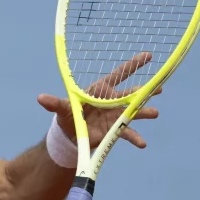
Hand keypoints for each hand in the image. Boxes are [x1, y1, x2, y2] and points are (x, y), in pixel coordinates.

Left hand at [37, 52, 160, 148]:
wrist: (72, 135)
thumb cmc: (69, 116)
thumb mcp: (61, 109)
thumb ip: (54, 103)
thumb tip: (40, 98)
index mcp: (101, 90)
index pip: (119, 74)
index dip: (133, 65)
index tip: (148, 55)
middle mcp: (113, 101)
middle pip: (132, 93)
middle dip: (146, 91)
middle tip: (159, 88)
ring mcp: (116, 115)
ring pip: (134, 112)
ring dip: (144, 112)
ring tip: (154, 113)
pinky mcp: (116, 130)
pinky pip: (128, 133)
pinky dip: (135, 137)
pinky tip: (142, 144)